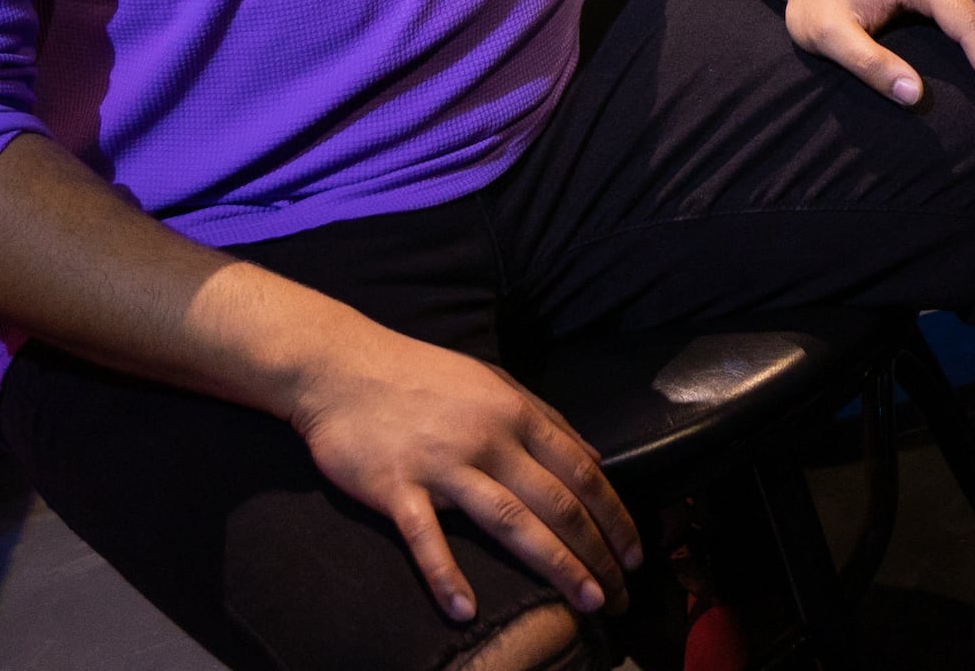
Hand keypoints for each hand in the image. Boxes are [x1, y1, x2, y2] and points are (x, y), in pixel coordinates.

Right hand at [282, 320, 639, 625]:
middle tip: (619, 595)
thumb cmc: (420, 374)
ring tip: (585, 603)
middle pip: (558, 503)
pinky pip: (426, 537)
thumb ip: (545, 416)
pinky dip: (446, 575)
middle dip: (597, 553)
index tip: (634, 553)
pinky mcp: (396, 487)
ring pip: (511, 522)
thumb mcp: (492, 380)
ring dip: (555, 565)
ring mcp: (442, 465)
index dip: (614, 515)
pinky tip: (466, 609)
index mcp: (515, 414)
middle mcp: (488, 439)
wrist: (341, 366)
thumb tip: (594, 454)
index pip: (582, 471)